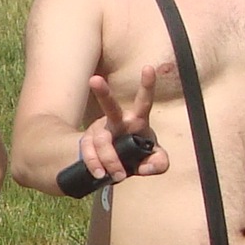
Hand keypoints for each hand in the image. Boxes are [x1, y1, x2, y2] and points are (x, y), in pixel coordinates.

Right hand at [80, 67, 170, 183]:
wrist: (112, 166)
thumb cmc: (137, 157)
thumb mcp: (152, 161)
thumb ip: (158, 163)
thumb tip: (147, 167)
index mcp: (136, 121)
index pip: (144, 102)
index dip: (147, 86)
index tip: (149, 68)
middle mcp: (116, 121)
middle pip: (110, 108)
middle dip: (103, 93)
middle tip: (94, 80)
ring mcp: (99, 131)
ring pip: (101, 140)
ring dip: (109, 159)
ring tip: (117, 176)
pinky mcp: (87, 144)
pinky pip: (88, 153)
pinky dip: (95, 165)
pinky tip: (100, 175)